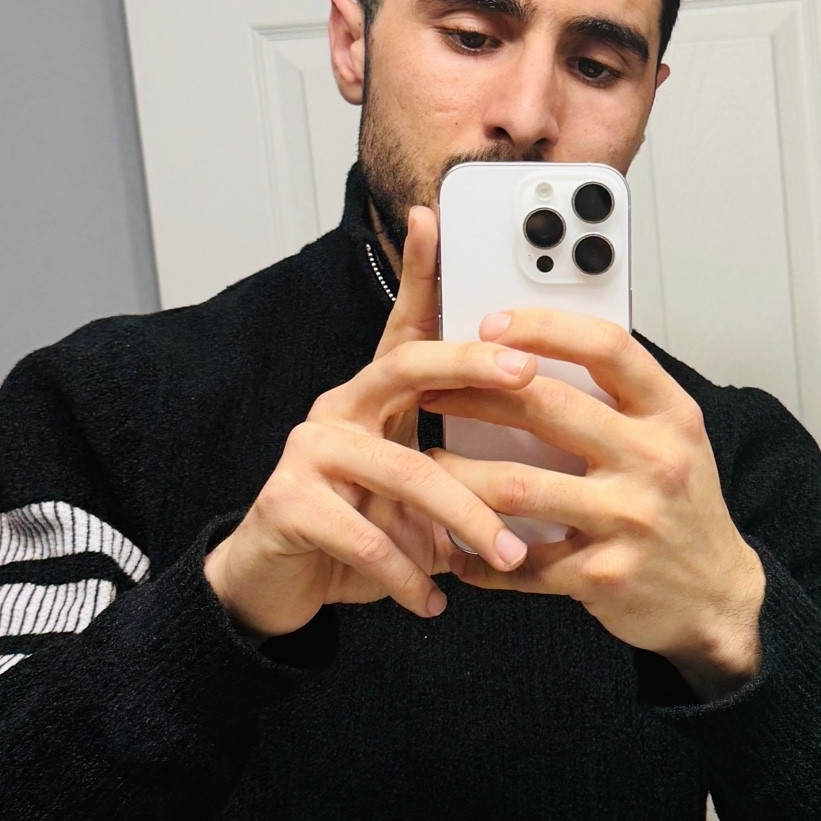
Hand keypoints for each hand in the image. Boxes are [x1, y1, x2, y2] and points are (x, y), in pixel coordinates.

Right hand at [204, 208, 533, 640]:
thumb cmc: (356, 532)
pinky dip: (406, 573)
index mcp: (375, 398)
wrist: (276, 585)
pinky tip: (433, 600)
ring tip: (503, 553)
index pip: (404, 326)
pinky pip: (363, 534)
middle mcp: (339, 408)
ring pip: (399, 467)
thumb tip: (544, 468)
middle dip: (469, 364)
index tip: (436, 220)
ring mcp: (309, 451)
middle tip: (524, 373)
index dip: (419, 271)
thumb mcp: (416, 495)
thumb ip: (460, 469)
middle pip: (404, 366)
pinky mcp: (288, 502)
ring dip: (461, 515)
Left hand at [422, 310, 764, 700]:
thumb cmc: (682, 509)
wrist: (716, 597)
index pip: (607, 347)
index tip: (493, 325)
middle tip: (433, 390)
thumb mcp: (672, 439)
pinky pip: (519, 562)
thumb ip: (618, 400)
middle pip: (547, 407)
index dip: (543, 327)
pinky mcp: (603, 575)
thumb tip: (534, 355)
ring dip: (458, 476)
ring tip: (429, 467)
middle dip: (474, 394)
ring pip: (516, 486)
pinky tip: (454, 546)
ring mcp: (629, 520)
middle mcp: (654, 460)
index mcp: (670, 414)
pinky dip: (477, 555)